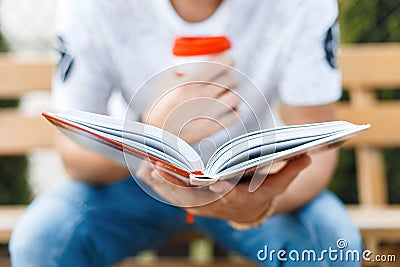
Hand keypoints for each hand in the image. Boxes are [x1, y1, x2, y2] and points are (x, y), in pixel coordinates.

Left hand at [136, 155, 310, 222]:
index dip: (213, 188)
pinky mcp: (190, 202)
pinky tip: (145, 171)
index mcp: (234, 199)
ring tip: (147, 166)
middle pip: (191, 196)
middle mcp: (214, 205)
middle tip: (159, 166)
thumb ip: (289, 171)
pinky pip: (171, 195)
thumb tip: (307, 155)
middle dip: (174, 183)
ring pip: (176, 196)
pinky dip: (158, 185)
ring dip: (161, 184)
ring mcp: (199, 205)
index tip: (205, 178)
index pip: (223, 195)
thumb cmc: (261, 195)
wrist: (247, 213)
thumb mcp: (277, 185)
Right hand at [142, 55, 240, 144]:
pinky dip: (235, 112)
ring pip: (236, 97)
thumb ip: (178, 67)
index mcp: (190, 82)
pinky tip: (230, 110)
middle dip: (231, 77)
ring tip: (228, 96)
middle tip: (227, 80)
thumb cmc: (161, 105)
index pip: (222, 65)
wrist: (159, 134)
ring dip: (233, 95)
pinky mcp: (213, 127)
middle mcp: (201, 96)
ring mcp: (209, 113)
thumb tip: (189, 55)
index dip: (229, 61)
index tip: (229, 61)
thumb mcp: (166, 80)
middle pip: (231, 80)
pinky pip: (236, 115)